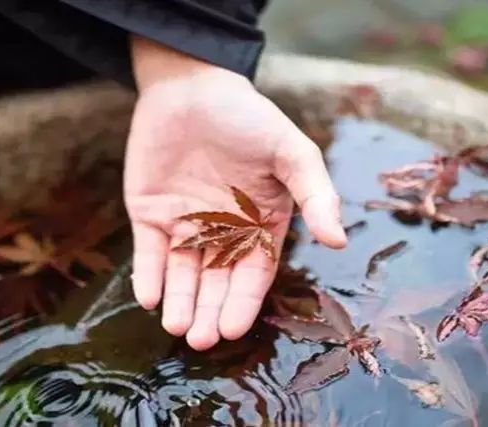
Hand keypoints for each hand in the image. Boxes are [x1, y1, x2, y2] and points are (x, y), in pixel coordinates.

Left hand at [125, 36, 346, 349]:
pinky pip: (149, 252)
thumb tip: (339, 240)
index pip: (252, 273)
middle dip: (208, 311)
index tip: (232, 328)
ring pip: (181, 274)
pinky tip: (149, 296)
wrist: (191, 85)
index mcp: (258, 223)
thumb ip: (315, 194)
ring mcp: (184, 224)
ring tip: (176, 326)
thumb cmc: (248, 117)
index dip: (243, 302)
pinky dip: (148, 274)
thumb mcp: (291, 151)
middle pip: (215, 282)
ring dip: (179, 301)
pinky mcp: (150, 214)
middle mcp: (221, 231)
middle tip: (200, 340)